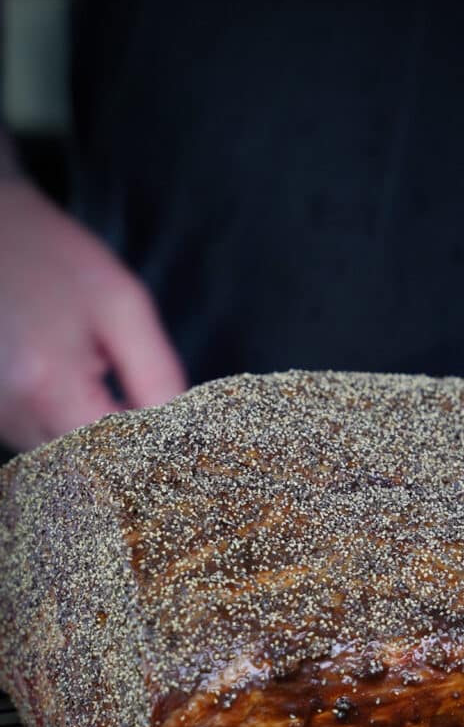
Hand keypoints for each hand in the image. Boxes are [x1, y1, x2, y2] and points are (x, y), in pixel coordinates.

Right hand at [0, 178, 186, 450]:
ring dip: (98, 441)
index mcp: (46, 386)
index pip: (117, 455)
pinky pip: (41, 440)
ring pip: (64, 460)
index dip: (154, 452)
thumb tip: (178, 429)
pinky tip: (84, 393)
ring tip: (111, 391)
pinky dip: (71, 428)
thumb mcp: (121, 305)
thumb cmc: (54, 259)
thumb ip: (155, 373)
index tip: (184, 440)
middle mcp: (11, 413)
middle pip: (89, 467)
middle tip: (154, 417)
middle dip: (128, 451)